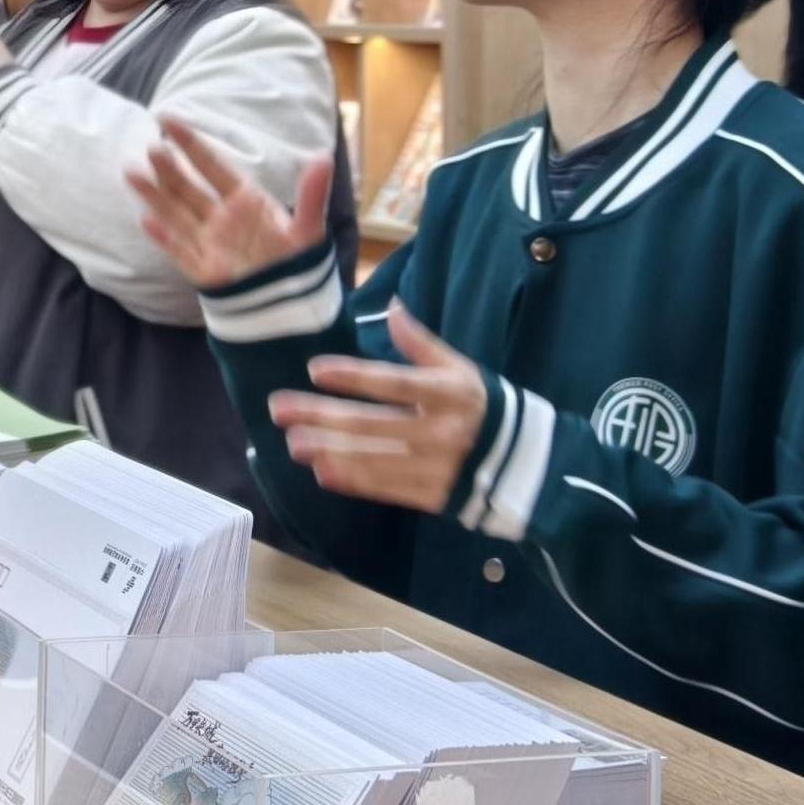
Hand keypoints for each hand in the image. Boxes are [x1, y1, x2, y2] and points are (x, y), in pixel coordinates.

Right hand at [127, 117, 332, 290]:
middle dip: (169, 169)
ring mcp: (209, 243)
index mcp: (244, 201)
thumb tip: (323, 157)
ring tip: (131, 173)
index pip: (212, 166)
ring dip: (155, 195)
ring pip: (176, 214)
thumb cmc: (297, 263)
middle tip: (151, 147)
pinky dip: (163, 238)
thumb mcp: (307, 228)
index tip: (168, 120)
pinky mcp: (203, 271)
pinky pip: (180, 251)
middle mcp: (221, 218)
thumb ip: (312, 195)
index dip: (191, 144)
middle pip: (188, 188)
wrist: (292, 306)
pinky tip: (145, 221)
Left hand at [263, 307, 491, 515]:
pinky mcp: (431, 497)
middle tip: (280, 409)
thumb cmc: (483, 406)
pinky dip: (352, 480)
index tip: (314, 370)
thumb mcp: (460, 369)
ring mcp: (435, 468)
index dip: (353, 377)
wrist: (523, 464)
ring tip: (293, 442)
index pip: (393, 383)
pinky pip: (385, 489)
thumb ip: (421, 343)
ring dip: (329, 450)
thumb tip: (391, 307)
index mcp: (447, 394)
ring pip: (373, 459)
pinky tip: (322, 471)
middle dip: (321, 416)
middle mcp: (440, 432)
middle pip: (372, 424)